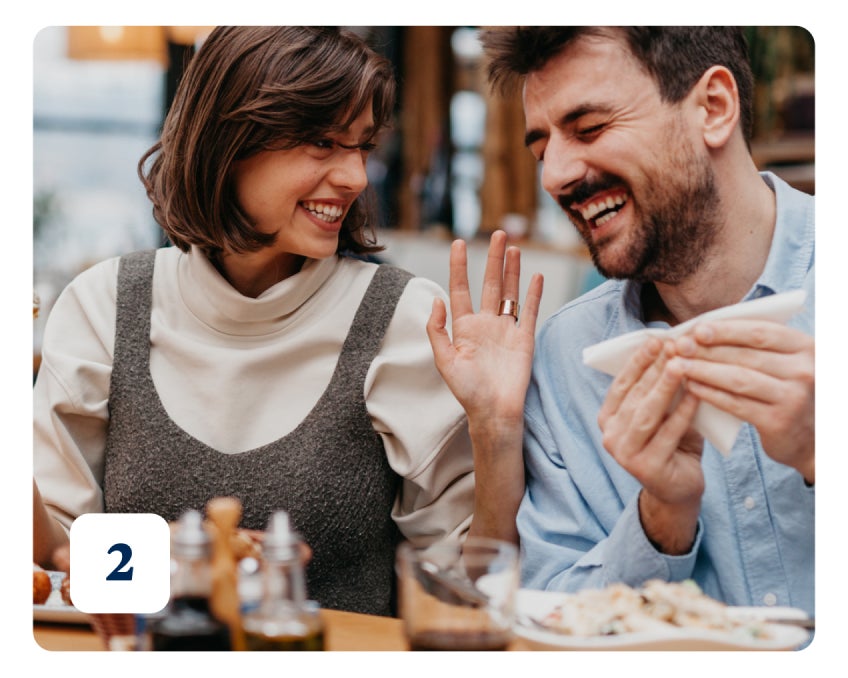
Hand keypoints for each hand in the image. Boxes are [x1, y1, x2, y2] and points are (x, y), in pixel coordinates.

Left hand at [426, 230, 543, 424]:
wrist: (495, 411)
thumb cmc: (467, 391)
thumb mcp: (444, 361)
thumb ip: (438, 330)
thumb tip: (436, 300)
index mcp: (464, 327)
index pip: (461, 289)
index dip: (459, 266)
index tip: (458, 243)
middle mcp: (486, 324)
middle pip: (490, 283)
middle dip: (493, 259)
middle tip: (497, 234)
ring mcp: (506, 330)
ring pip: (510, 292)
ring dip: (512, 269)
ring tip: (513, 247)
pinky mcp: (524, 338)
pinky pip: (529, 310)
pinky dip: (533, 293)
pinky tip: (536, 275)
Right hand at [598, 338, 704, 553]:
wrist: (679, 489)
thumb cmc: (672, 443)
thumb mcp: (662, 413)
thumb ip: (661, 389)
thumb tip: (674, 348)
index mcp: (608, 418)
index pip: (621, 383)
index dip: (638, 360)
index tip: (656, 339)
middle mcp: (610, 436)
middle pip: (634, 396)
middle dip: (654, 368)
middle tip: (673, 346)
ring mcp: (625, 454)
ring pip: (646, 414)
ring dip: (664, 387)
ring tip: (681, 365)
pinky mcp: (646, 468)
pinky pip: (667, 434)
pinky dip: (682, 413)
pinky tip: (696, 394)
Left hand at [672, 318, 814, 482]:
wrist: (811, 438)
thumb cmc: (787, 391)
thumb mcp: (784, 364)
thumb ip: (756, 346)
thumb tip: (703, 329)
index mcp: (807, 348)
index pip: (761, 333)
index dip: (727, 330)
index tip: (697, 329)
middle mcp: (806, 371)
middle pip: (746, 355)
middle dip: (708, 349)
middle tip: (679, 346)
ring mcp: (794, 398)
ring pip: (738, 378)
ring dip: (703, 370)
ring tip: (678, 365)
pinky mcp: (778, 422)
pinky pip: (736, 403)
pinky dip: (710, 393)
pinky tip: (691, 387)